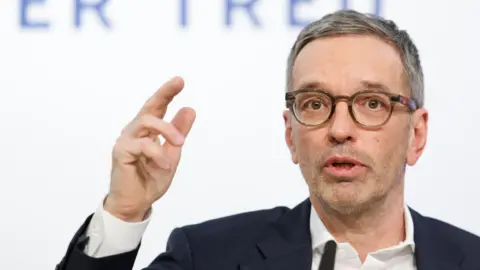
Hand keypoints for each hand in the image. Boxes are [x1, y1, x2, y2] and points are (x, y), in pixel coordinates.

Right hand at [104, 77, 195, 221]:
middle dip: (164, 93)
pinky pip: (143, 145)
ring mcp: (126, 140)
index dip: (167, 93)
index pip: (157, 108)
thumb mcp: (172, 154)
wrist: (137, 203)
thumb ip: (178, 132)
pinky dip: (158, 154)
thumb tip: (190, 109)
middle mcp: (135, 131)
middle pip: (149, 107)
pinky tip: (164, 165)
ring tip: (180, 144)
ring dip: (167, 130)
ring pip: (147, 122)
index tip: (179, 80)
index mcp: (148, 131)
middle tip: (179, 83)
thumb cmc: (151, 179)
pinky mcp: (121, 152)